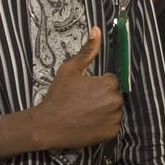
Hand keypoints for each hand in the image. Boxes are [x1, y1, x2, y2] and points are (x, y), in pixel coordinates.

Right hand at [27, 28, 121, 149]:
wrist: (47, 126)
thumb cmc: (58, 97)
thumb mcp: (69, 70)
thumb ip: (87, 51)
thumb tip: (97, 30)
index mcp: (109, 83)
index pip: (112, 80)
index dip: (99, 84)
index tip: (85, 90)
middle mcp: (116, 101)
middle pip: (116, 95)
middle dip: (104, 97)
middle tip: (85, 103)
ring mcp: (115, 119)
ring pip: (116, 110)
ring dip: (106, 111)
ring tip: (87, 114)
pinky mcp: (112, 133)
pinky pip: (114, 126)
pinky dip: (105, 125)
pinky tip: (90, 123)